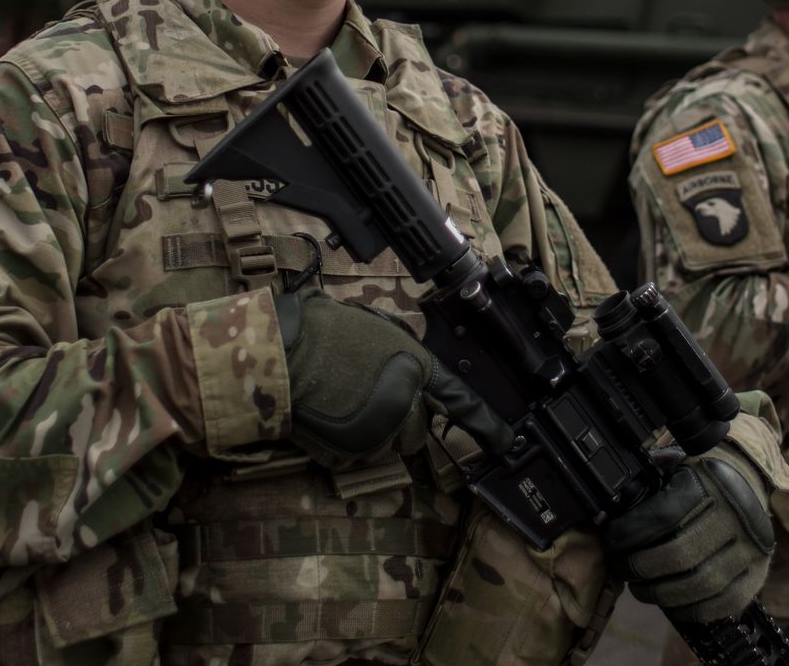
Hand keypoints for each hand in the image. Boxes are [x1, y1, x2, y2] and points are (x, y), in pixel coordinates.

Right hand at [277, 289, 508, 466]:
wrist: (284, 351)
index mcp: (417, 368)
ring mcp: (381, 431)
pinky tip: (329, 416)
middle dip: (397, 421)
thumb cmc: (324, 331)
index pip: (461, 403)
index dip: (486, 425)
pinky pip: (357, 457)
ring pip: (386, 446)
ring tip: (341, 401)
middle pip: (416, 431)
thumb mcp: (378, 331)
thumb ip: (403, 359)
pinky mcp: (354, 452)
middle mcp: (406, 403)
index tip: (504, 443)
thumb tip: (409, 374)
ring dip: (371, 434)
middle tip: (364, 396)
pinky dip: (346, 445)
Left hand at [602, 444, 776, 624]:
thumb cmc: (700, 475)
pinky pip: (723, 603)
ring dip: (662, 594)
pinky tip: (671, 603)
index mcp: (712, 484)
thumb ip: (647, 486)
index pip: (663, 517)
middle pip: (680, 555)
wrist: (749, 478)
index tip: (612, 542)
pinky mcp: (759, 573)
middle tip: (622, 568)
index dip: (630, 535)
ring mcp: (752, 548)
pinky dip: (692, 609)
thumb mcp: (675, 466)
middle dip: (641, 568)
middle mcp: (736, 516)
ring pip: (701, 585)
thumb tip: (609, 514)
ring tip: (641, 588)